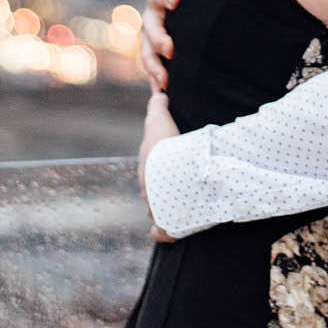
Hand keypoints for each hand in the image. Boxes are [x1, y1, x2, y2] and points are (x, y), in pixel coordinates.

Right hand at [139, 0, 183, 89]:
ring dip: (153, 66)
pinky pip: (151, 71)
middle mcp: (153, 17)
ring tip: (163, 80)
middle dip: (159, 38)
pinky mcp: (155, 57)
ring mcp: (151, 39)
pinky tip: (160, 94)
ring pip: (146, 53)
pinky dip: (155, 81)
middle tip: (170, 48)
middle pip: (150, 27)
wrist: (186, 13)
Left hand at [139, 92, 180, 241]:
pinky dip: (165, 234)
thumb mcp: (159, 119)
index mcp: (146, 171)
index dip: (157, 175)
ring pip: (159, 214)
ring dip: (167, 214)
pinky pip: (164, 233)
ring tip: (181, 211)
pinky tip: (169, 233)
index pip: (149, 175)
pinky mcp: (165, 223)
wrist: (167, 168)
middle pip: (153, 197)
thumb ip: (158, 106)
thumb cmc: (164, 145)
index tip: (169, 173)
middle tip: (179, 192)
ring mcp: (156, 208)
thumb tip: (158, 93)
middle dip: (162, 196)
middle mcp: (148, 192)